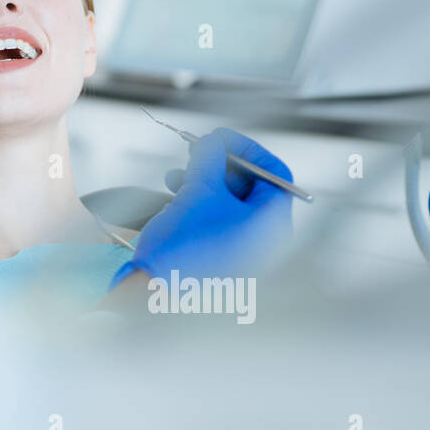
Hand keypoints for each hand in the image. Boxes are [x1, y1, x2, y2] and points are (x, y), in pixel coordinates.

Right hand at [111, 127, 293, 285]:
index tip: (218, 138)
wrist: (155, 291)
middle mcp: (265, 239)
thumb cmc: (185, 244)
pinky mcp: (221, 257)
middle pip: (251, 186)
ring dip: (203, 180)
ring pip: (229, 202)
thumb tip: (213, 142)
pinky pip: (216, 220)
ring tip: (178, 173)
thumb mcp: (199, 189)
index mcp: (273, 224)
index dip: (246, 148)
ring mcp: (244, 251)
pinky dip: (198, 201)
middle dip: (220, 163)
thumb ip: (210, 158)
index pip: (274, 173)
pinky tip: (175, 194)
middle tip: (196, 148)